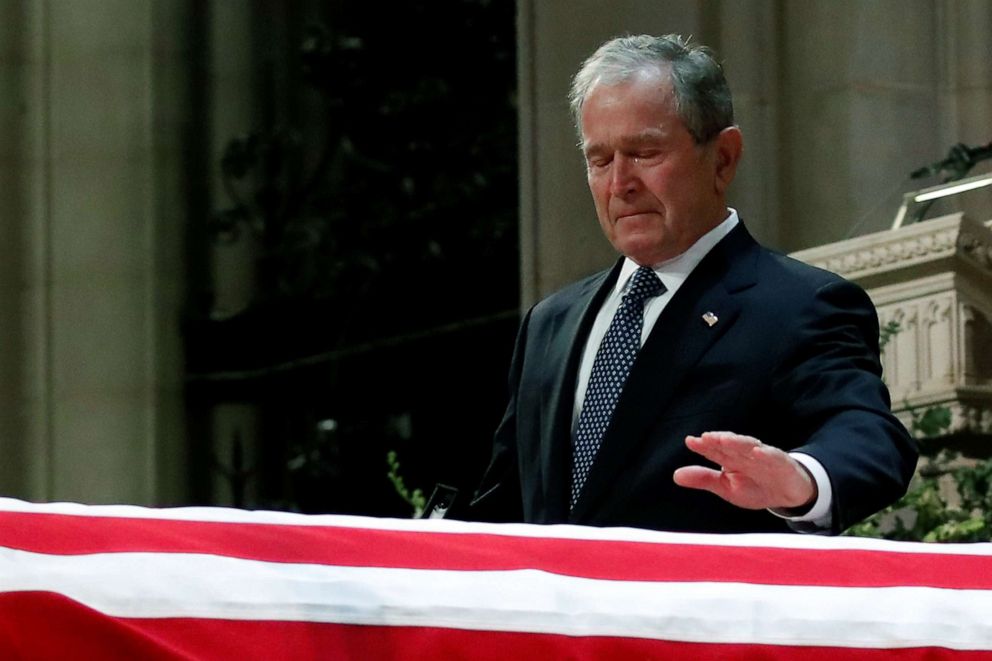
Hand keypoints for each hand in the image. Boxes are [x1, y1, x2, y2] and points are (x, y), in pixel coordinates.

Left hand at [672, 431, 816, 510]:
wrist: (788, 495)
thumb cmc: (755, 487)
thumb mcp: (726, 488)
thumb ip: (703, 479)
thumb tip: (676, 475)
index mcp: (731, 458)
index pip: (715, 450)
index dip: (703, 446)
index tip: (690, 441)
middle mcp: (745, 454)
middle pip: (731, 444)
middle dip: (718, 440)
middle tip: (705, 437)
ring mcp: (764, 457)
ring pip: (750, 446)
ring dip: (738, 442)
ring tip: (724, 440)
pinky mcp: (782, 463)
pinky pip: (774, 457)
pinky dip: (766, 454)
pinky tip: (757, 452)